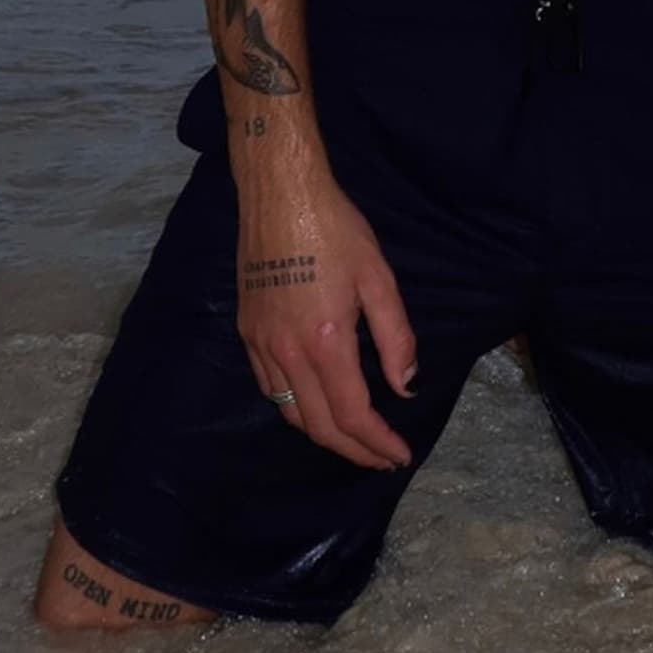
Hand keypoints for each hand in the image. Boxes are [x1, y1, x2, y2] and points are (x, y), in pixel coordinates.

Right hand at [237, 176, 416, 471]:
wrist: (280, 195)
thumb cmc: (335, 229)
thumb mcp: (378, 277)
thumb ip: (395, 337)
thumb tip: (404, 387)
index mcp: (326, 341)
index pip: (352, 415)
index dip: (377, 443)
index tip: (400, 455)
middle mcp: (288, 353)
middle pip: (319, 426)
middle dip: (353, 451)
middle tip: (381, 457)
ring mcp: (261, 344)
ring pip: (290, 413)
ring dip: (323, 435)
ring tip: (353, 438)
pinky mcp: (247, 332)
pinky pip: (269, 388)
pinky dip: (295, 409)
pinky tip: (314, 402)